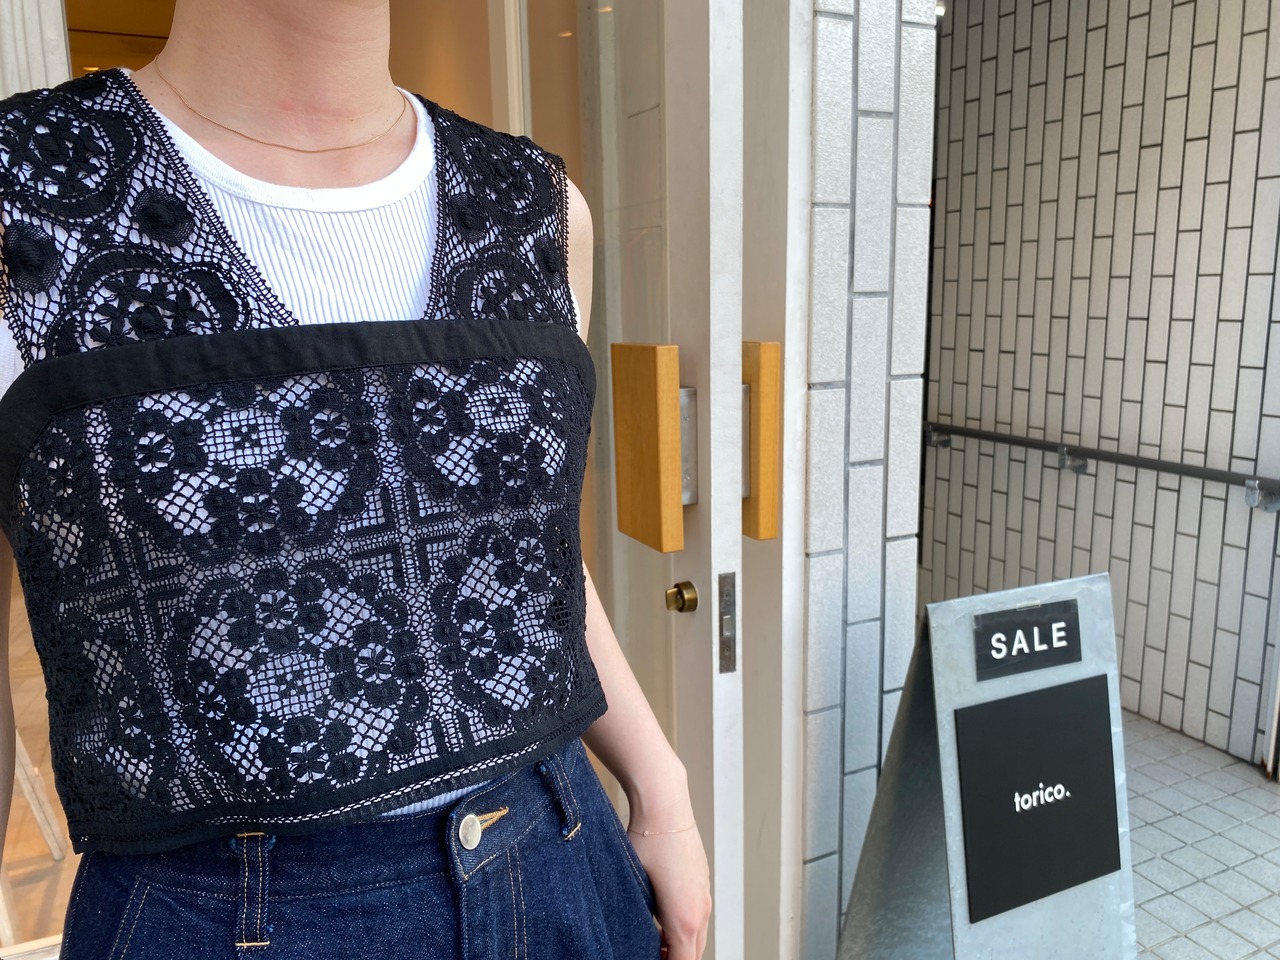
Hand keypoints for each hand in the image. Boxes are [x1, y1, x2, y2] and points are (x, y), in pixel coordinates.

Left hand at [627, 817, 711, 958]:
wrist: (665, 810)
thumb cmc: (647, 846)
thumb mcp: (635, 890)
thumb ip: (639, 923)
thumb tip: (632, 935)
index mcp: (685, 920)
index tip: (647, 958)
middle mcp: (700, 911)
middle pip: (693, 955)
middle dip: (673, 959)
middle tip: (648, 953)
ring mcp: (704, 896)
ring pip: (697, 936)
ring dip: (678, 945)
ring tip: (653, 943)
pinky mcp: (702, 883)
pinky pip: (698, 916)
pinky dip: (684, 928)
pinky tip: (661, 920)